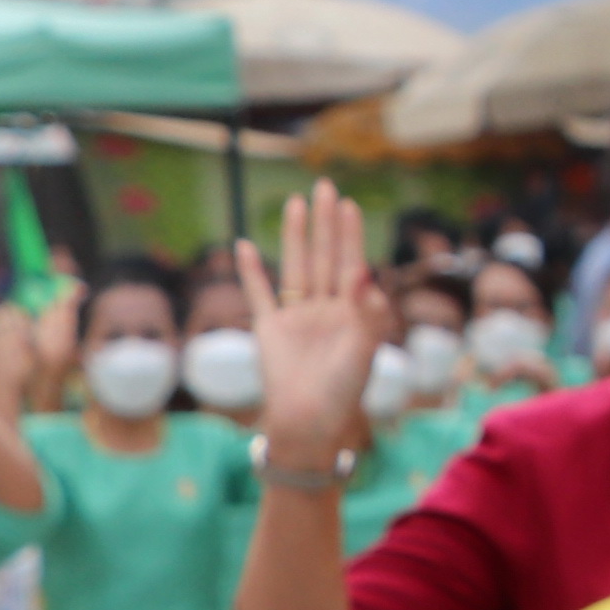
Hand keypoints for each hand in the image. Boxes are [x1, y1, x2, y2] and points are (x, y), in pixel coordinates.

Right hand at [229, 184, 385, 462]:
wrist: (309, 422)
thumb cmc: (343, 393)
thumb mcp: (363, 351)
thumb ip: (365, 311)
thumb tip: (365, 269)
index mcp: (352, 314)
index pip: (351, 264)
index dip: (351, 235)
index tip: (351, 205)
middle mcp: (325, 309)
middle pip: (324, 257)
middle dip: (326, 224)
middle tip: (326, 186)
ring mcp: (296, 316)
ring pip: (295, 267)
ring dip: (296, 236)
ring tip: (297, 204)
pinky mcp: (270, 328)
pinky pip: (259, 292)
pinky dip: (251, 270)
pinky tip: (245, 244)